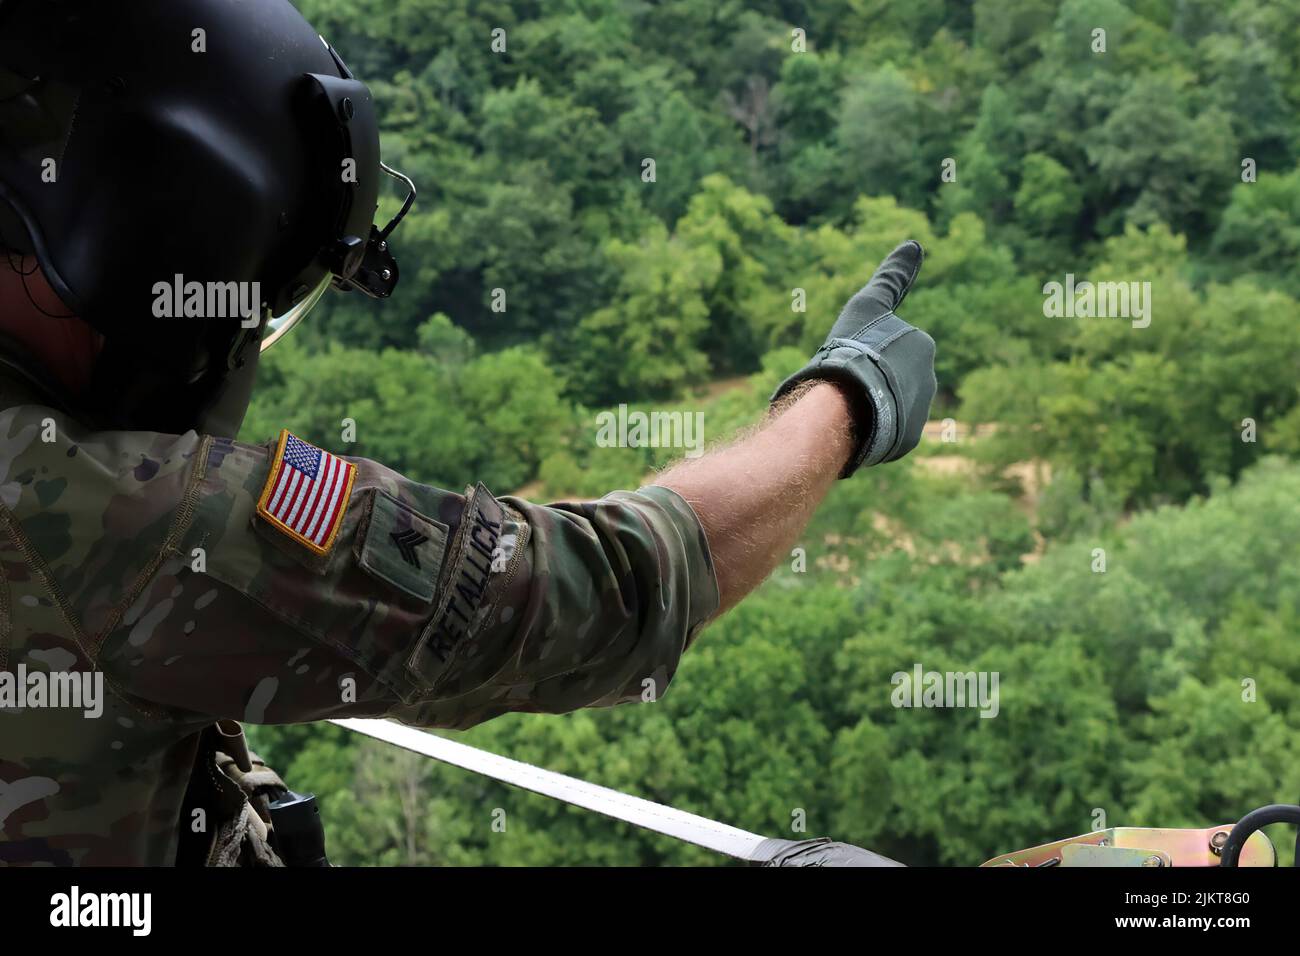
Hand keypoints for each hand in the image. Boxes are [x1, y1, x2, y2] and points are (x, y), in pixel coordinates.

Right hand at [771, 240, 935, 477]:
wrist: (849, 402)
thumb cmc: (856, 349)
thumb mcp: (869, 306)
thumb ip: (892, 277)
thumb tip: (915, 242)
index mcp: (921, 348)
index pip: (892, 349)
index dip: (870, 352)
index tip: (858, 358)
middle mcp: (928, 380)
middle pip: (892, 378)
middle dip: (873, 379)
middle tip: (847, 380)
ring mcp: (919, 413)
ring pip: (889, 405)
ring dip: (871, 405)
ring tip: (848, 405)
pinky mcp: (907, 440)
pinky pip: (887, 434)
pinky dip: (872, 430)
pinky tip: (854, 426)